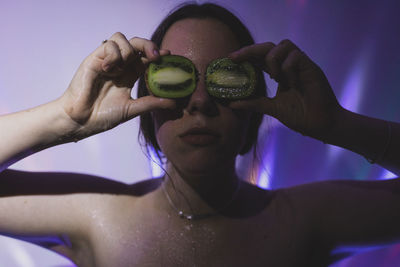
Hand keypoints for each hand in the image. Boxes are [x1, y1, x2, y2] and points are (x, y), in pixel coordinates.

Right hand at [59, 32, 175, 140]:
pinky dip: (113, 54)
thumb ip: (151, 103)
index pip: (145, 59)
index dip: (157, 54)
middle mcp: (119, 66)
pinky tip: (110, 68)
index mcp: (129, 76)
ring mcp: (107, 61)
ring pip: (121, 39)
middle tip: (156, 55)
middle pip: (136, 44)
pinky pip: (108, 45)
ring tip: (123, 67)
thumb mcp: (132, 109)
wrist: (81, 120)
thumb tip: (174, 103)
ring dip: (128, 50)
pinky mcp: (94, 59)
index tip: (168, 54)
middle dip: (148, 45)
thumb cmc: (103, 116)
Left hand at [228, 39, 342, 140]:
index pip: (261, 57)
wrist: (320, 124)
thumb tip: (231, 104)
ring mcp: (301, 65)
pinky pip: (296, 57)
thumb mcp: (271, 108)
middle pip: (269, 46)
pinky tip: (290, 83)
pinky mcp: (311, 68)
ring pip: (284, 45)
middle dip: (251, 49)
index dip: (246, 54)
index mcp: (279, 73)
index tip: (230, 59)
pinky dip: (288, 68)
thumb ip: (253, 103)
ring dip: (273, 59)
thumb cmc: (300, 116)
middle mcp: (289, 65)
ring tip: (274, 77)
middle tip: (236, 58)